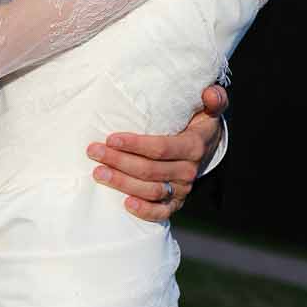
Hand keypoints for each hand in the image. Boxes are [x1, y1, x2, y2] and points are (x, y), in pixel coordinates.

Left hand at [87, 84, 227, 220]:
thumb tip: (210, 93)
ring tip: (98, 173)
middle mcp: (189, 170)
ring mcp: (183, 189)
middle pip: (150, 170)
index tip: (110, 138)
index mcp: (194, 146)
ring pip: (151, 190)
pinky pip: (161, 212)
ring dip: (123, 184)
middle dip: (119, 161)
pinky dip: (145, 211)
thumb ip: (213, 97)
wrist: (207, 146)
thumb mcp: (208, 106)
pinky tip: (125, 204)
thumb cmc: (197, 121)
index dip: (135, 144)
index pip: (161, 148)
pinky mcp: (176, 202)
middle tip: (93, 152)